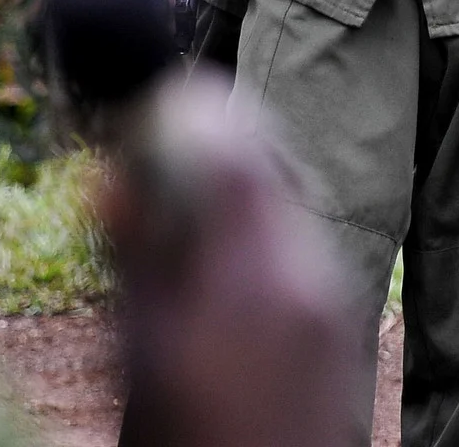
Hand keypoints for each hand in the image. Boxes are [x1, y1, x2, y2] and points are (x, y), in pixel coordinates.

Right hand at [102, 77, 365, 446]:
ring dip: (232, 198)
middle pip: (268, 171)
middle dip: (214, 150)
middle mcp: (312, 276)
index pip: (237, 145)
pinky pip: (299, 257)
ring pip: (284, 212)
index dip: (193, 110)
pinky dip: (255, 244)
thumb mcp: (139, 362)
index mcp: (258, 274)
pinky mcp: (344, 338)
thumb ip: (138, 262)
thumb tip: (114, 177)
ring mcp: (337, 308)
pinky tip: (210, 287)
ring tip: (171, 224)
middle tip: (155, 152)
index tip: (151, 95)